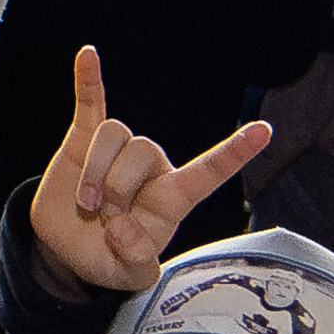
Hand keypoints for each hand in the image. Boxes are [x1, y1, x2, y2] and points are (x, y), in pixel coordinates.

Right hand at [24, 43, 269, 296]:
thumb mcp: (127, 277)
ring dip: (93, 172)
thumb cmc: (106, 259)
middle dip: (116, 189)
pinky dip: (88, 80)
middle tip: (104, 221)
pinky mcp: (85, 141)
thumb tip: (124, 229)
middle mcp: (151, 168)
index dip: (234, 153)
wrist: (67, 249)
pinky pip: (90, 104)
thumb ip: (136, 263)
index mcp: (171, 199)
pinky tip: (86, 55)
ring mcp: (118, 151)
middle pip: (142, 150)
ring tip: (86, 205)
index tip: (265, 131)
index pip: (209, 172)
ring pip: (114, 134)